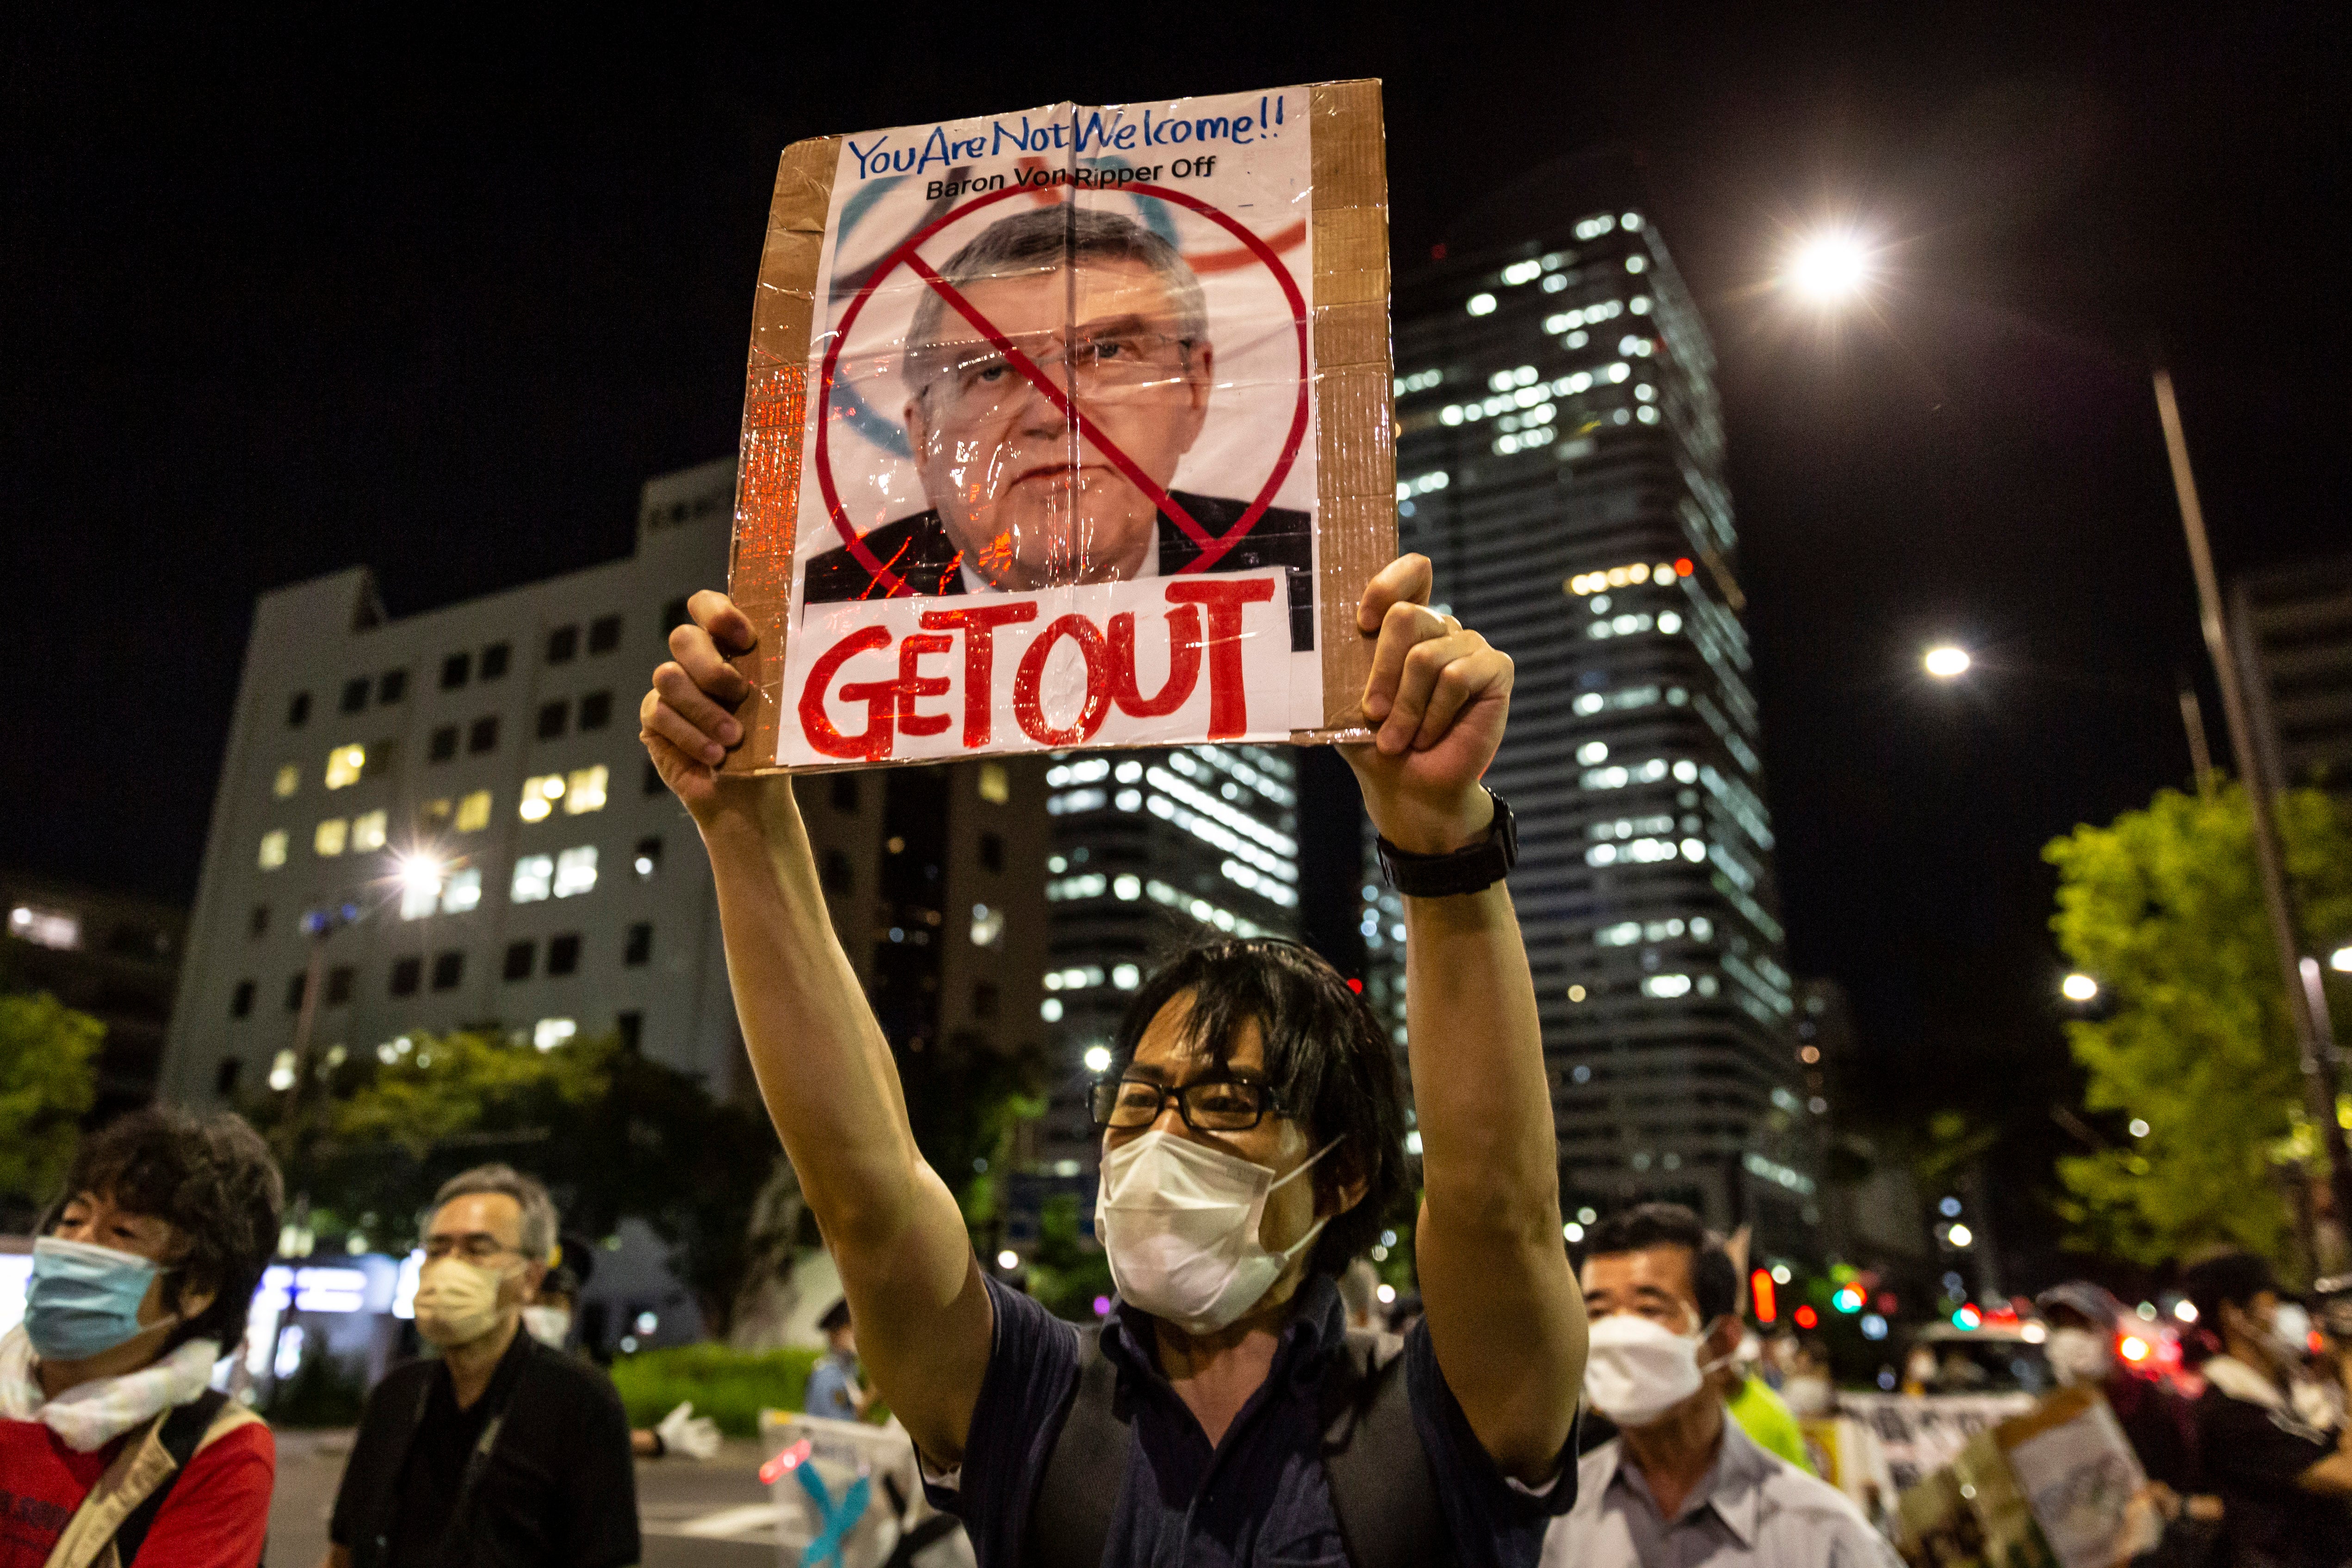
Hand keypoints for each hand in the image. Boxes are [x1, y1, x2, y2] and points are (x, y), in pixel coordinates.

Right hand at [640, 590, 755, 820]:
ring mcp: (671, 689)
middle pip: (682, 638)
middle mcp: (694, 662)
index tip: (746, 641)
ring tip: (732, 738)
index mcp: (727, 648)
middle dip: (711, 667)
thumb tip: (786, 654)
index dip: (718, 614)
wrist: (751, 798)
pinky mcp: (654, 719)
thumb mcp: (776, 707)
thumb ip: (770, 675)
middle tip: (739, 695)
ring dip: (703, 710)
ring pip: (668, 677)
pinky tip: (715, 756)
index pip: (706, 607)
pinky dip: (690, 736)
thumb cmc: (769, 747)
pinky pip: (659, 713)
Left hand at [657, 1400, 723, 1460]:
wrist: (663, 1442)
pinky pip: (704, 1455)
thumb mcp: (677, 1417)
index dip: (705, 1422)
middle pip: (703, 1436)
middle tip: (717, 1432)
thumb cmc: (669, 1429)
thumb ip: (684, 1410)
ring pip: (705, 1445)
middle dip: (711, 1434)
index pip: (699, 1425)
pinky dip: (710, 1453)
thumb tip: (689, 1403)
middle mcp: (692, 1437)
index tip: (710, 1420)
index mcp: (688, 1428)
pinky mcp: (693, 1454)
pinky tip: (716, 1451)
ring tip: (719, 1439)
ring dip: (712, 1443)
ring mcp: (693, 1446)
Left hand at [1342, 555, 1512, 854]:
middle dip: (1382, 672)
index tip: (1362, 623)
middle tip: (1372, 713)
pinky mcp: (1496, 669)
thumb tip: (1305, 641)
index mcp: (1406, 625)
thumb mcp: (1346, 701)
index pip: (1411, 571)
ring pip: (1426, 657)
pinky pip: (1457, 677)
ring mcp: (1470, 645)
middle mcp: (1440, 627)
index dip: (1387, 585)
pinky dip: (1435, 715)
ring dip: (1406, 708)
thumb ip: (1342, 665)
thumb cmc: (1374, 742)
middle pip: (1406, 617)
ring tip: (1398, 739)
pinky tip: (1429, 737)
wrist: (1409, 789)